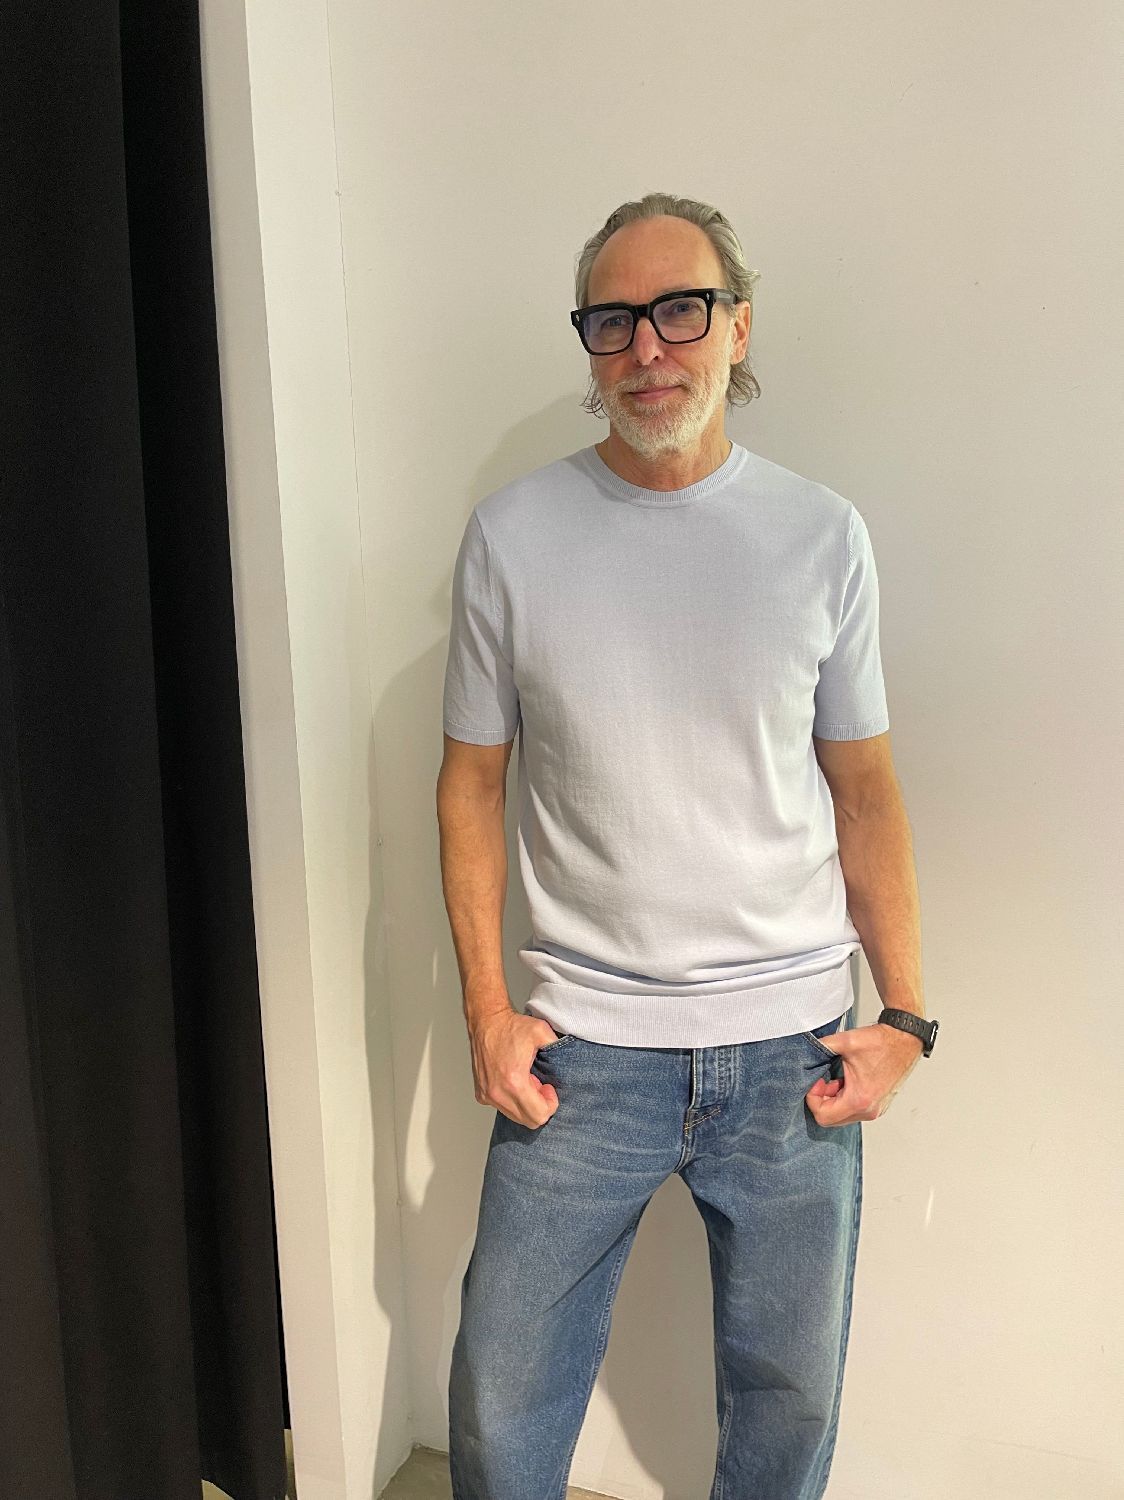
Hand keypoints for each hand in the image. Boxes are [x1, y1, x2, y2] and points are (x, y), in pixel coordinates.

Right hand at [468, 1008, 562, 1128]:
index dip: (550, 1104)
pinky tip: (514, 1082)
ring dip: (525, 1103)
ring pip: (515, 1116)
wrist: (486, 1020)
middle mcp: (498, 1092)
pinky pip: (503, 1108)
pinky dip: (512, 1101)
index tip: (549, 1087)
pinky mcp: (481, 1093)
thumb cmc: (510, 1026)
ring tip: (526, 1081)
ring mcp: (488, 1095)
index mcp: (514, 1081)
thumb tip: (570, 1055)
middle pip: (528, 1121)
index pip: (538, 1115)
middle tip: (539, 1084)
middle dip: (539, 1106)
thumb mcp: (542, 1032)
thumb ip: (558, 1046)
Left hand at [805, 1021, 924, 1125]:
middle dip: (821, 1100)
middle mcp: (869, 1110)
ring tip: (835, 1079)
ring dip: (833, 1100)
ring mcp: (875, 1109)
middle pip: (831, 1119)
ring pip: (842, 1116)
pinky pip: (853, 1111)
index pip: (823, 1116)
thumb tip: (806, 1050)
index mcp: (859, 1099)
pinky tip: (845, 1082)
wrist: (904, 1039)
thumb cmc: (882, 1042)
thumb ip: (821, 1046)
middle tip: (823, 1080)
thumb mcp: (845, 1042)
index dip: (812, 1099)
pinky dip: (844, 1099)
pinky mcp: (878, 1105)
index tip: (816, 1082)